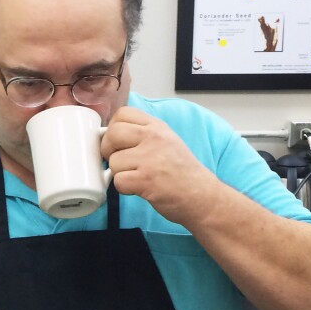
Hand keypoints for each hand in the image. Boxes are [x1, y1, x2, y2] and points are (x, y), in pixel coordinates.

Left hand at [101, 106, 223, 226]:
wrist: (202, 196)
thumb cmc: (182, 173)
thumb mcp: (167, 141)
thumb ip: (143, 134)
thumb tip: (111, 135)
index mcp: (157, 127)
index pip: (123, 113)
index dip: (114, 128)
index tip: (118, 141)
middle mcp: (154, 138)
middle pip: (112, 133)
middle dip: (109, 150)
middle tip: (120, 161)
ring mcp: (150, 158)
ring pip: (113, 161)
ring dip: (119, 173)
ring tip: (137, 177)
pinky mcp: (145, 179)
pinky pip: (118, 181)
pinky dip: (124, 188)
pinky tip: (138, 188)